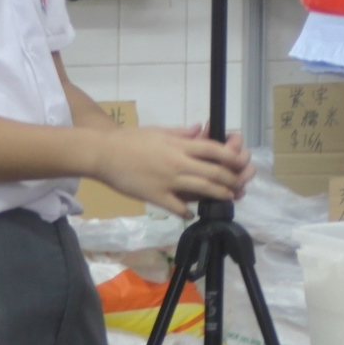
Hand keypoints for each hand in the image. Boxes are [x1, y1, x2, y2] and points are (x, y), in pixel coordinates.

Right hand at [92, 125, 246, 216]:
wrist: (103, 153)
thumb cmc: (129, 140)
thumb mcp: (159, 130)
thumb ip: (181, 132)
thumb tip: (200, 129)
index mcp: (179, 145)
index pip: (214, 149)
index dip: (232, 157)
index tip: (240, 162)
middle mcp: (178, 163)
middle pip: (214, 172)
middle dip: (231, 179)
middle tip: (239, 185)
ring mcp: (168, 181)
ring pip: (202, 189)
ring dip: (219, 195)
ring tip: (228, 198)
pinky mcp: (155, 196)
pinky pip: (177, 207)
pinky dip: (187, 212)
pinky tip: (191, 214)